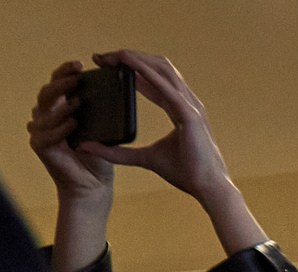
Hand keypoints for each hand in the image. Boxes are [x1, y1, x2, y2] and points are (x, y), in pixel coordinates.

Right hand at [27, 62, 113, 202]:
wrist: (95, 185)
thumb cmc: (100, 155)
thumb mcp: (105, 129)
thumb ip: (104, 110)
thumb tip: (116, 87)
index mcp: (60, 107)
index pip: (58, 82)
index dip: (66, 71)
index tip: (82, 64)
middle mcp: (46, 115)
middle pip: (47, 91)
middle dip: (61, 82)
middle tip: (77, 77)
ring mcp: (40, 130)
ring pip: (43, 110)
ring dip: (61, 105)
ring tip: (77, 103)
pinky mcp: (40, 147)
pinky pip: (45, 134)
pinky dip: (59, 129)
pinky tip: (72, 124)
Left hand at [77, 52, 230, 201]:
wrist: (208, 188)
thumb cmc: (186, 174)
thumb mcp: (145, 159)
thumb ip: (118, 153)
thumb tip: (87, 147)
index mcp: (180, 110)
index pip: (155, 82)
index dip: (132, 71)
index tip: (107, 66)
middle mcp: (187, 103)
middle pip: (159, 68)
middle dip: (131, 57)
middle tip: (102, 57)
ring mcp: (191, 105)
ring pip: (162, 69)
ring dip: (135, 58)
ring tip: (111, 55)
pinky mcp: (189, 114)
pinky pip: (165, 85)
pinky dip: (145, 70)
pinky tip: (127, 62)